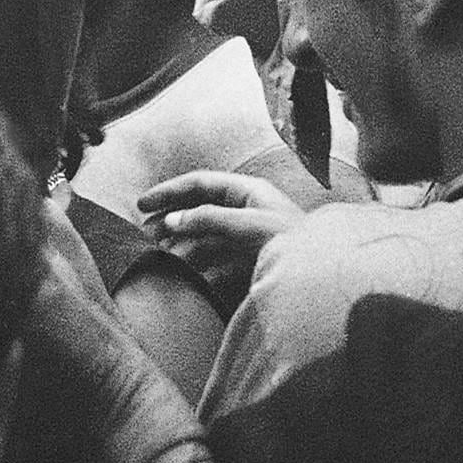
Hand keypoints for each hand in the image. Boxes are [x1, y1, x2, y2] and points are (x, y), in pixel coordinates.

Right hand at [136, 169, 306, 296]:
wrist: (320, 279)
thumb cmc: (292, 243)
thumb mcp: (248, 225)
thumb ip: (208, 219)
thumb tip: (172, 220)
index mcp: (247, 191)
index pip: (198, 183)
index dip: (169, 192)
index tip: (142, 205)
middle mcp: (244, 209)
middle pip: (198, 208)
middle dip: (171, 219)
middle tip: (145, 233)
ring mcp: (245, 235)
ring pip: (202, 234)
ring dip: (179, 242)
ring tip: (159, 254)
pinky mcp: (247, 260)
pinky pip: (214, 257)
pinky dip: (195, 262)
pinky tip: (182, 271)